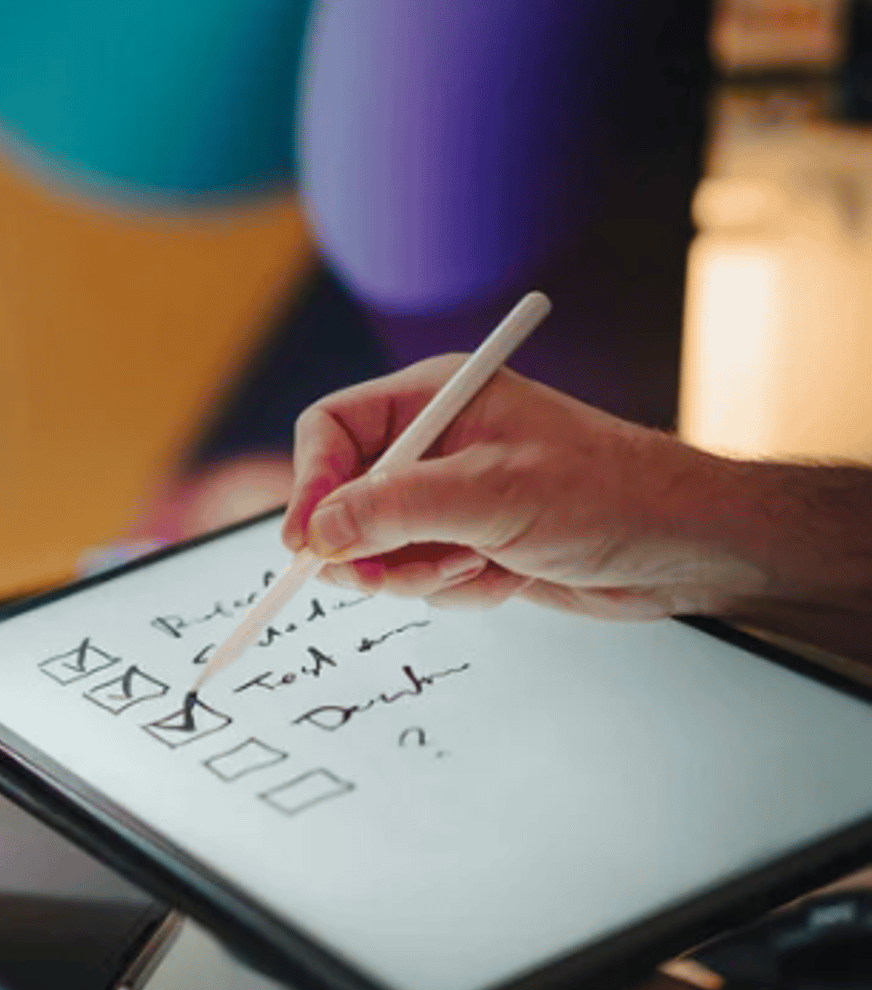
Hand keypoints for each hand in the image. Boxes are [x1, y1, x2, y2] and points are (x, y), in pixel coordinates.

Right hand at [279, 356, 757, 620]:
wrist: (682, 548)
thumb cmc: (609, 494)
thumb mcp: (492, 496)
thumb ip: (395, 511)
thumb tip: (317, 532)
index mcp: (435, 399)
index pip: (331, 430)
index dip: (309, 484)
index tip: (307, 542)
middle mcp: (433, 444)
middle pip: (342, 496)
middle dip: (366, 545)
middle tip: (389, 577)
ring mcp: (448, 496)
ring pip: (377, 548)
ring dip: (416, 573)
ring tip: (477, 567)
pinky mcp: (467, 542)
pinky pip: (417, 577)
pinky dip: (453, 590)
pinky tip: (505, 577)